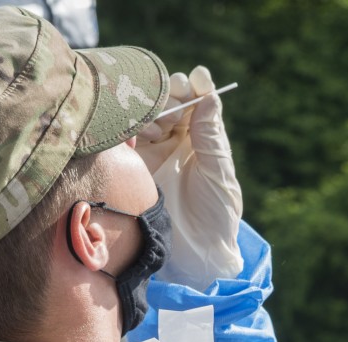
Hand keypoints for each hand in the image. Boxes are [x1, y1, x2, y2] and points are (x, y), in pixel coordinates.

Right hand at [135, 66, 242, 290]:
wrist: (195, 256)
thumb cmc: (217, 217)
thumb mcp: (219, 175)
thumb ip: (211, 136)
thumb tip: (209, 96)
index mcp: (203, 138)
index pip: (198, 101)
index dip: (196, 85)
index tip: (197, 79)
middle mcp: (177, 139)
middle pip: (169, 101)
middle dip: (170, 93)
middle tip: (173, 97)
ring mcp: (154, 151)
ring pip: (147, 114)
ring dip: (151, 111)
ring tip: (157, 127)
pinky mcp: (133, 165)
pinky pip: (127, 137)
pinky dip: (131, 128)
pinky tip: (139, 134)